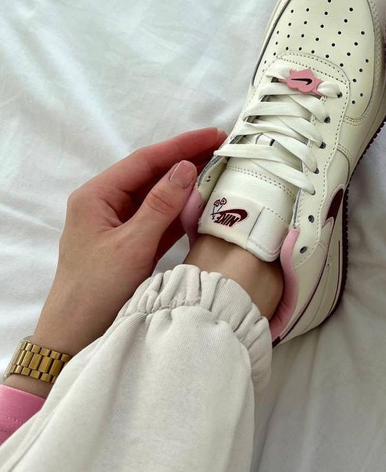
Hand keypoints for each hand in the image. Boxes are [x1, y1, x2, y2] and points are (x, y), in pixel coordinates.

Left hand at [5, 127, 223, 397]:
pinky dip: (183, 211)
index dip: (180, 146)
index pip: (144, 161)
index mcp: (96, 196)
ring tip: (222, 168)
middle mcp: (107, 204)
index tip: (214, 135)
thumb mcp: (131, 245)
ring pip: (159, 196)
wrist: (75, 336)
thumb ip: (161, 205)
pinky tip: (205, 202)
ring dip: (188, 184)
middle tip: (224, 147)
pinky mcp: (133, 244)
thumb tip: (187, 167)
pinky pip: (161, 219)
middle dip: (186, 160)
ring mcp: (120, 225)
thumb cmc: (96, 289)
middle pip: (152, 174)